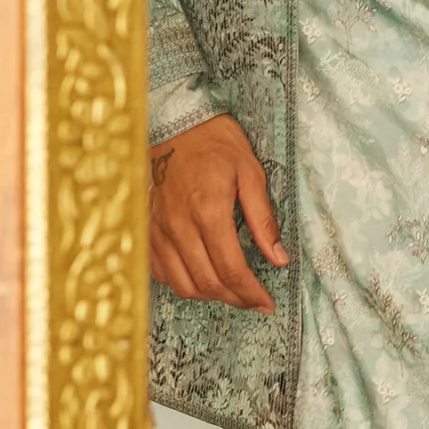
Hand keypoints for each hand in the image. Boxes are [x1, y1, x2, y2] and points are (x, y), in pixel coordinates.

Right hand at [149, 115, 288, 312]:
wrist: (177, 125)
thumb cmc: (216, 144)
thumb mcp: (251, 173)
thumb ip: (264, 220)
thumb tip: (279, 258)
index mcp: (208, 211)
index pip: (231, 270)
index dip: (251, 294)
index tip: (267, 303)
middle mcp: (179, 226)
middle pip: (207, 283)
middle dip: (235, 299)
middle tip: (254, 300)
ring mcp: (159, 230)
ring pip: (183, 284)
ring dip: (209, 296)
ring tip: (231, 292)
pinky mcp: (148, 230)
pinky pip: (161, 272)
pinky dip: (183, 283)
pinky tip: (201, 277)